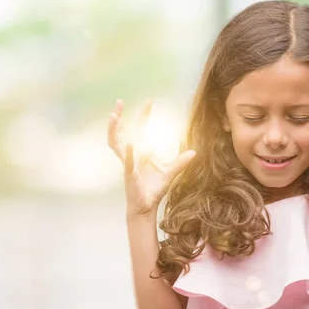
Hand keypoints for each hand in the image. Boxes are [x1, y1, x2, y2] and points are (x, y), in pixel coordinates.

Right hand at [107, 99, 195, 217]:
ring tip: (113, 116)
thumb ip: (180, 162)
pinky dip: (130, 154)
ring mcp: (128, 165)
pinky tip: (131, 144)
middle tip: (119, 102)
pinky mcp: (130, 176)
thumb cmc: (154, 190)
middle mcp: (132, 156)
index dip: (144, 115)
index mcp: (141, 152)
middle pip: (121, 132)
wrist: (147, 207)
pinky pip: (128, 163)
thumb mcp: (170, 173)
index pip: (140, 129)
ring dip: (114, 130)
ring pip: (116, 144)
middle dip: (119, 118)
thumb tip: (194, 152)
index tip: (149, 101)